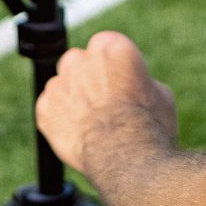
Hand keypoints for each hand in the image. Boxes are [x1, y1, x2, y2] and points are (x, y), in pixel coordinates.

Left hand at [36, 31, 176, 176]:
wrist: (127, 159)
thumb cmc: (149, 126)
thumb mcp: (160, 93)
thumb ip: (136, 78)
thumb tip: (131, 83)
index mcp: (110, 46)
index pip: (107, 47)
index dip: (115, 68)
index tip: (121, 84)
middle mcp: (79, 58)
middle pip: (80, 63)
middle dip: (90, 79)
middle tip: (106, 104)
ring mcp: (59, 83)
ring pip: (64, 86)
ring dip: (74, 99)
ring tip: (94, 123)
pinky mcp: (45, 109)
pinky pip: (50, 109)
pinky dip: (60, 119)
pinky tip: (79, 133)